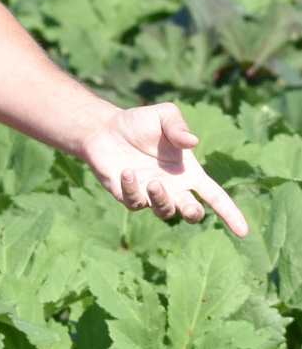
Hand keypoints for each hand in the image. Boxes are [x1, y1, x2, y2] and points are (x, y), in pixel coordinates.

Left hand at [79, 102, 247, 236]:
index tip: (243, 232)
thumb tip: (192, 143)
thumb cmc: (139, 123)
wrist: (105, 128)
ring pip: (164, 212)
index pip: (216, 197)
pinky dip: (132, 190)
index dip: (230, 214)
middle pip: (192, 212)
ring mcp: (150, 193)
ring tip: (154, 182)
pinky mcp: (128, 195)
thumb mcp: (163, 116)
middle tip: (190, 207)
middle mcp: (173, 187)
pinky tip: (126, 172)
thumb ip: (178, 127)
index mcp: (189, 172)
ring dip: (162, 200)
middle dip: (194, 214)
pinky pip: (135, 202)